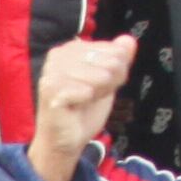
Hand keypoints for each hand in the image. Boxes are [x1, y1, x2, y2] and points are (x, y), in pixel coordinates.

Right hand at [26, 33, 138, 180]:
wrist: (65, 140)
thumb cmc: (84, 110)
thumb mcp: (109, 81)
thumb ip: (120, 59)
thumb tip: (129, 41)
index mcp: (72, 48)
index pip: (116, 51)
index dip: (116, 73)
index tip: (99, 86)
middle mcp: (60, 54)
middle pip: (111, 62)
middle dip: (108, 84)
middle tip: (90, 96)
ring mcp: (53, 69)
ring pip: (101, 75)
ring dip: (97, 94)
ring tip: (82, 101)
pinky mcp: (51, 87)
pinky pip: (87, 90)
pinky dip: (86, 103)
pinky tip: (75, 107)